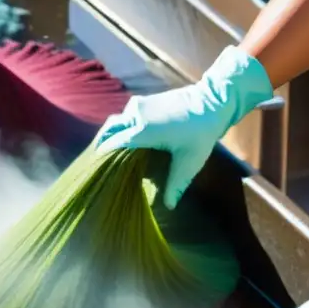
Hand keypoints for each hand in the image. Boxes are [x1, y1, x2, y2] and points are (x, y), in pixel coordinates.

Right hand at [96, 46, 272, 208]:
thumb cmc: (201, 132)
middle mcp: (135, 114)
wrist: (212, 101)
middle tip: (100, 163)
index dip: (102, 157)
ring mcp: (138, 105)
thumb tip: (169, 207)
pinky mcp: (144, 101)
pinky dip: (121, 128)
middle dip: (102, 145)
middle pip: (108, 130)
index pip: (111, 143)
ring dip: (111, 135)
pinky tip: (127, 141)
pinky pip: (125, 116)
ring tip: (112, 154)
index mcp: (142, 130)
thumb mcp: (189, 161)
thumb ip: (176, 184)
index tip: (96, 170)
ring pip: (115, 122)